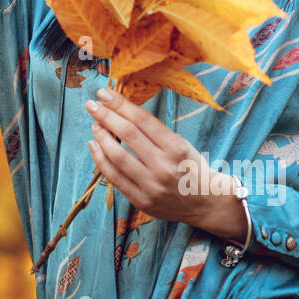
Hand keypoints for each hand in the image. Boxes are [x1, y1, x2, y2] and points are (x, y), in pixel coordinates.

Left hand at [86, 88, 245, 238]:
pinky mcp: (141, 200)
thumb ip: (155, 132)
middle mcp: (164, 166)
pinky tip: (94, 145)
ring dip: (100, 136)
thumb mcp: (182, 144)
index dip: (120, 104)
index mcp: (177, 148)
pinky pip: (114, 177)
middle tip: (91, 104)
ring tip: (94, 124)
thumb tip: (121, 111)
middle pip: (128, 134)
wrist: (206, 204)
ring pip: (117, 155)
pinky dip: (100, 159)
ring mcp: (152, 186)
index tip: (104, 93)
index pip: (142, 120)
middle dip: (105, 115)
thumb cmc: (191, 168)